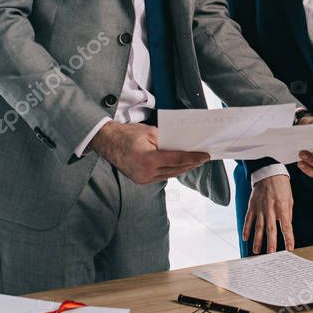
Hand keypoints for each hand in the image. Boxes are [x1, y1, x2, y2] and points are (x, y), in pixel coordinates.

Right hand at [89, 121, 208, 183]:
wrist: (107, 142)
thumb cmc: (127, 134)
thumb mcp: (150, 132)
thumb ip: (167, 139)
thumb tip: (183, 144)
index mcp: (148, 160)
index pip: (177, 160)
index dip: (193, 158)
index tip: (205, 155)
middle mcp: (146, 173)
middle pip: (176, 170)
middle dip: (191, 163)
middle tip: (203, 157)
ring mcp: (143, 179)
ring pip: (170, 175)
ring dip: (183, 168)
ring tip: (195, 161)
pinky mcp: (141, 181)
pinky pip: (162, 176)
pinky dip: (172, 170)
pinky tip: (180, 165)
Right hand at [243, 175, 293, 253]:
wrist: (268, 171)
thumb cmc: (281, 184)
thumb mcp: (290, 198)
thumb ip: (288, 213)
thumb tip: (287, 226)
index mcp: (282, 206)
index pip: (286, 226)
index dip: (288, 238)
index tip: (290, 248)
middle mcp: (270, 208)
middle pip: (270, 229)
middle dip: (271, 243)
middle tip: (271, 254)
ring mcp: (260, 207)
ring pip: (258, 227)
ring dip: (257, 240)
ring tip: (256, 251)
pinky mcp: (252, 205)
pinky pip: (248, 219)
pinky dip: (246, 229)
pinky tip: (245, 238)